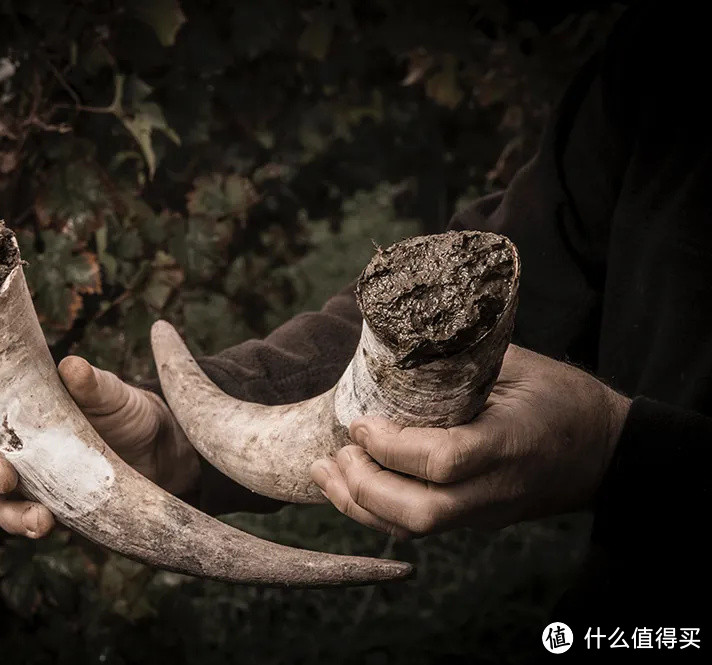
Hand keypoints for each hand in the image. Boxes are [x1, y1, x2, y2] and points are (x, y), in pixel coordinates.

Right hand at [0, 356, 199, 537]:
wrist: (163, 455)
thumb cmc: (127, 411)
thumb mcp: (113, 394)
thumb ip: (93, 385)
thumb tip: (72, 368)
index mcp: (17, 400)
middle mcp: (13, 440)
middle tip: (0, 471)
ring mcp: (28, 477)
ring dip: (3, 504)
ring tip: (33, 514)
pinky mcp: (47, 506)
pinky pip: (22, 519)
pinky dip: (28, 524)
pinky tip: (45, 523)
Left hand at [310, 344, 630, 538]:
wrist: (606, 451)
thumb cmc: (562, 397)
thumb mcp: (520, 365)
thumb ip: (462, 358)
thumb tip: (400, 334)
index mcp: (510, 443)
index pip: (443, 461)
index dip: (392, 448)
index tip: (361, 424)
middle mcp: (495, 488)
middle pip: (421, 513)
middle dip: (365, 487)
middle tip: (337, 452)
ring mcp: (485, 511)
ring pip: (414, 530)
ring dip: (359, 505)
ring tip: (325, 470)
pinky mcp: (474, 520)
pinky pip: (419, 528)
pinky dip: (375, 512)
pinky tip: (346, 486)